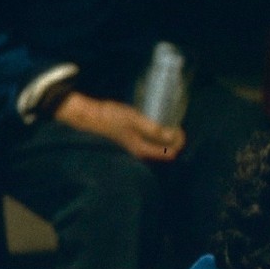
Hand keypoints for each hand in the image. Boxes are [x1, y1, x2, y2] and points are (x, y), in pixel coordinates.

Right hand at [55, 92, 184, 161]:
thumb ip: (152, 128)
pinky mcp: (132, 139)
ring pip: (158, 145)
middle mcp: (141, 152)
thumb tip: (171, 135)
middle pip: (166, 150)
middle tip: (175, 123)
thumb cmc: (110, 117)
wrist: (90, 116)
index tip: (178, 127)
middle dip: (174, 139)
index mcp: (143, 150)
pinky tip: (156, 123)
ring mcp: (136, 146)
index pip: (170, 152)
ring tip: (168, 122)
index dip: (178, 141)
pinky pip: (150, 140)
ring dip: (166, 135)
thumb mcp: (133, 120)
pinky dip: (157, 133)